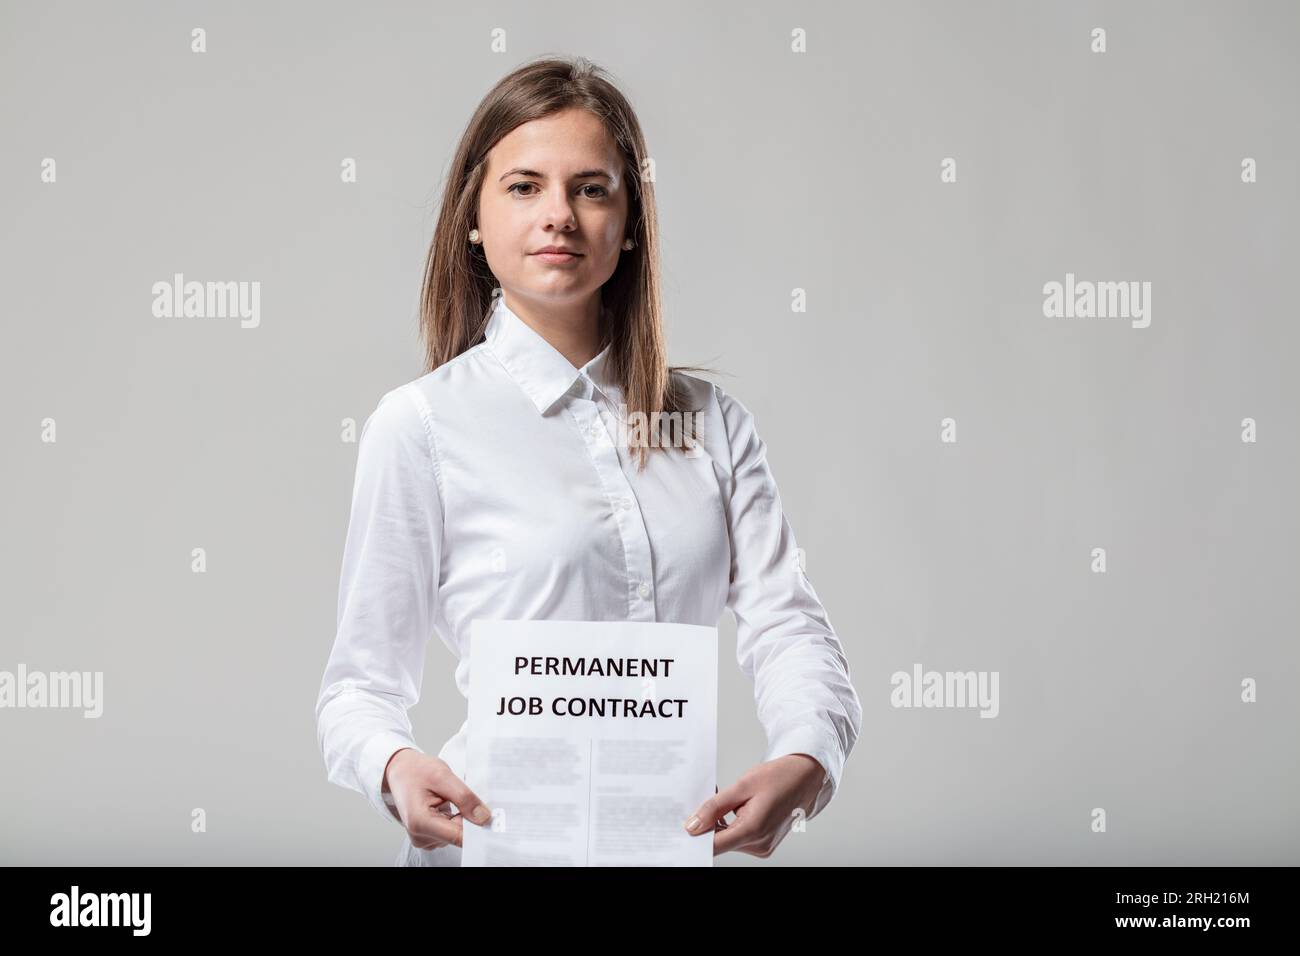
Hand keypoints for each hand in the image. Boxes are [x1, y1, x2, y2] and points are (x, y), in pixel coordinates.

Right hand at [382, 748, 492, 849]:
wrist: (399, 771)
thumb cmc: (416, 771)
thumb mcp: (443, 776)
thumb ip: (464, 798)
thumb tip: (484, 818)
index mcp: (421, 823)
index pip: (459, 837)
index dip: (478, 828)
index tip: (493, 818)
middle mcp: (420, 836)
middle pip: (458, 836)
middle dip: (470, 820)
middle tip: (472, 799)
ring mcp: (423, 838)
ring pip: (456, 834)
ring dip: (462, 818)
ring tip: (453, 799)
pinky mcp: (427, 836)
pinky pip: (450, 832)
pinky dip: (456, 819)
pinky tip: (449, 805)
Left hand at [683, 754, 825, 857]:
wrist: (806, 778)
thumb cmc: (779, 777)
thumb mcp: (742, 786)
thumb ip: (714, 807)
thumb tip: (692, 826)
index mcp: (753, 830)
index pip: (714, 845)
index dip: (695, 837)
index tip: (682, 825)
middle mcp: (759, 844)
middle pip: (719, 841)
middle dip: (707, 823)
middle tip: (701, 799)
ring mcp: (762, 846)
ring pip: (728, 839)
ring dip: (718, 822)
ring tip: (722, 798)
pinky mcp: (763, 842)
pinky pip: (738, 836)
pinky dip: (729, 823)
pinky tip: (730, 806)